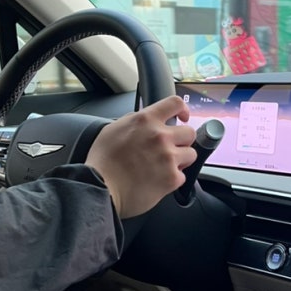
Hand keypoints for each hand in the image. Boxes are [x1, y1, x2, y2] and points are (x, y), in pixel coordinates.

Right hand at [86, 96, 196, 218]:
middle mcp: (160, 136)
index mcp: (146, 120)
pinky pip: (182, 176)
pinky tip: (158, 181)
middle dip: (182, 141)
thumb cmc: (102, 162)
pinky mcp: (172, 178)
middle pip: (189, 132)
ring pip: (190, 154)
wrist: (99, 187)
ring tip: (164, 166)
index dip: (182, 110)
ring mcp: (168, 157)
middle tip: (171, 148)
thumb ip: (135, 122)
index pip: (175, 103)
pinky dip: (172, 179)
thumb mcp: (113, 129)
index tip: (182, 117)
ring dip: (180, 160)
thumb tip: (145, 121)